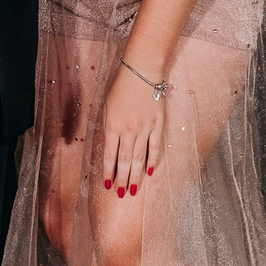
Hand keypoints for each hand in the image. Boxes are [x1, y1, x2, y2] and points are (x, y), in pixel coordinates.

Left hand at [101, 65, 166, 197]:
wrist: (142, 71)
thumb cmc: (121, 87)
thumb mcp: (107, 106)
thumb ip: (108, 127)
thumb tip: (110, 147)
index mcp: (112, 125)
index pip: (109, 155)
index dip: (108, 171)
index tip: (107, 185)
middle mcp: (128, 130)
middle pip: (124, 160)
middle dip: (122, 179)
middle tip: (121, 194)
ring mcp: (145, 128)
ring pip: (139, 158)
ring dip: (136, 175)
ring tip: (133, 190)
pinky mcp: (158, 125)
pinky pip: (155, 147)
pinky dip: (152, 160)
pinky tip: (149, 172)